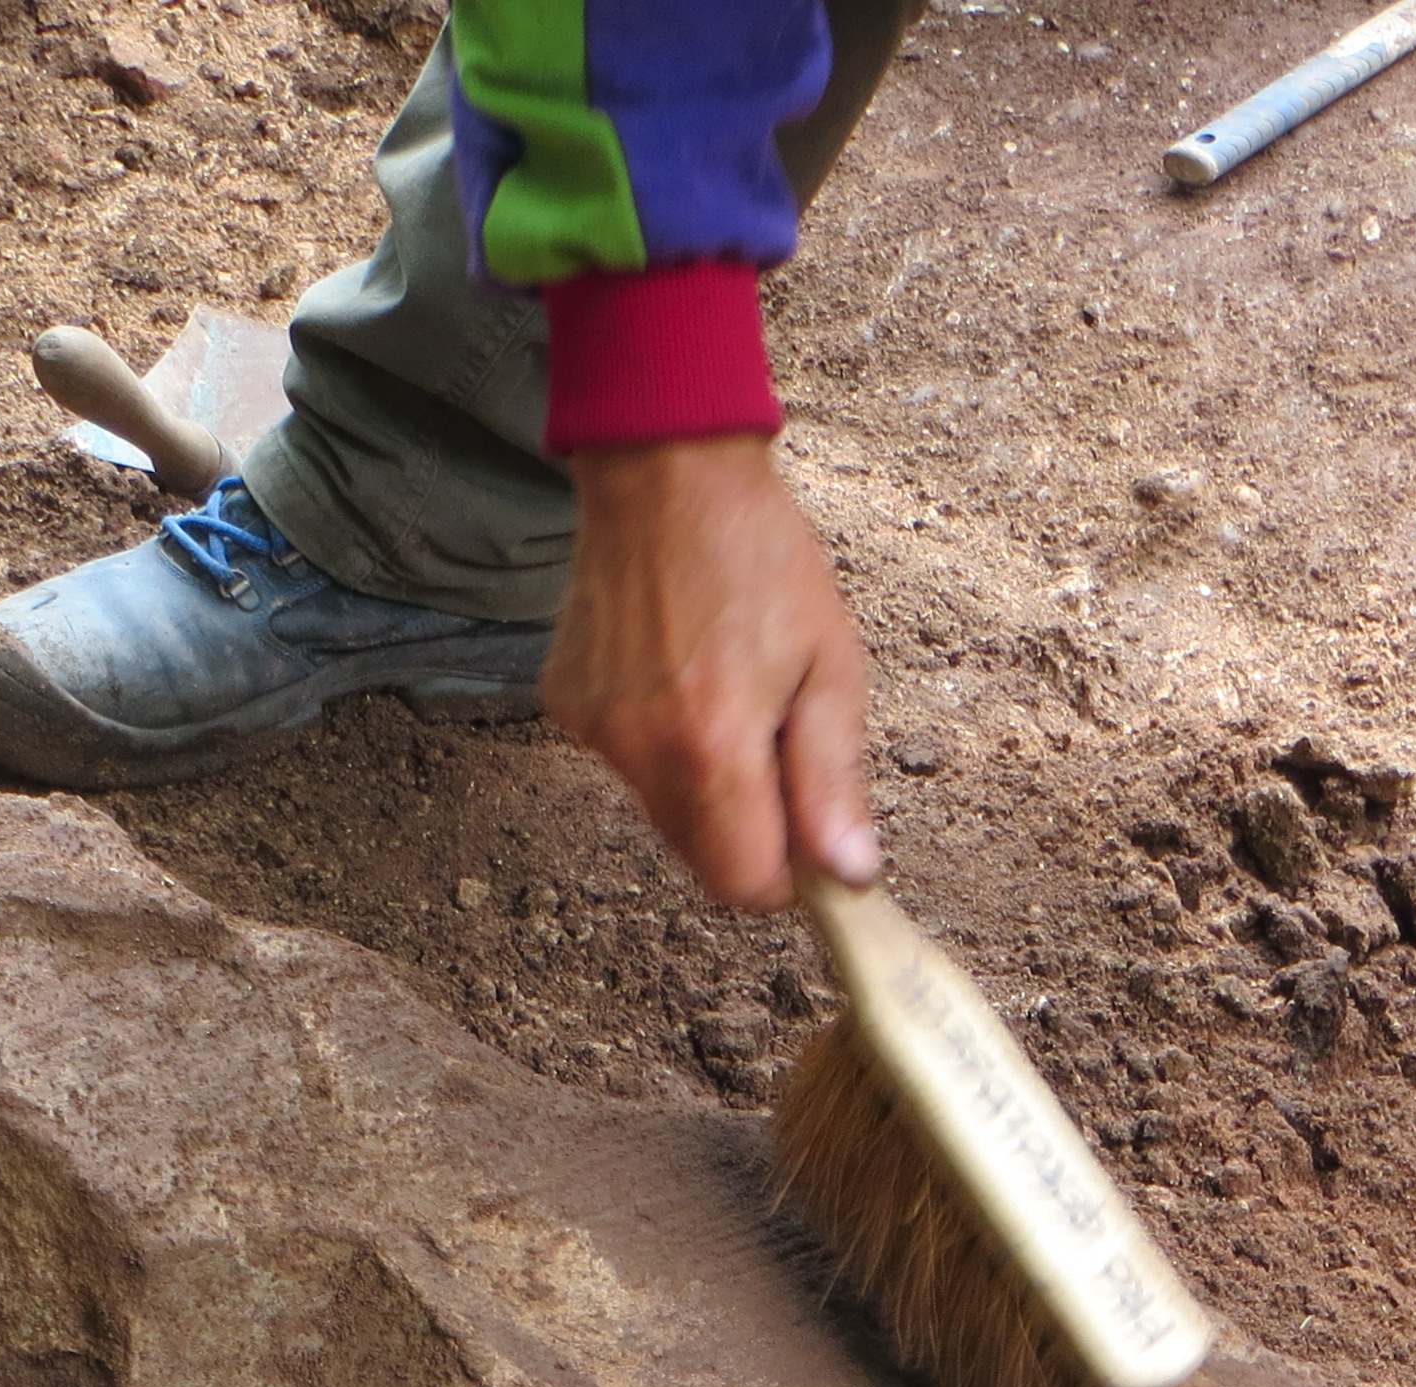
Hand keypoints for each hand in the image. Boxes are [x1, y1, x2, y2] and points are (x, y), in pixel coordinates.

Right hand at [551, 437, 880, 910]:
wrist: (665, 471)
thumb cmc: (763, 559)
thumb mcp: (831, 666)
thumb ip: (833, 782)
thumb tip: (848, 876)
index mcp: (712, 749)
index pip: (745, 885)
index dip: (788, 871)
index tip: (811, 828)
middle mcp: (641, 753)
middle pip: (703, 859)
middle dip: (748, 827)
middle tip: (775, 738)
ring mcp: (595, 733)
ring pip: (665, 814)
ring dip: (705, 784)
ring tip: (725, 691)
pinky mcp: (567, 709)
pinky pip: (628, 765)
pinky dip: (660, 744)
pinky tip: (676, 671)